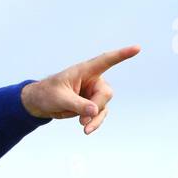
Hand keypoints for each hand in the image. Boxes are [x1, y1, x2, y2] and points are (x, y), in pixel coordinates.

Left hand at [20, 44, 139, 134]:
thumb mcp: (60, 98)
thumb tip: (95, 111)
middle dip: (96, 107)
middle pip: (105, 93)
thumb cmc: (47, 94)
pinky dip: (94, 123)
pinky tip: (87, 130)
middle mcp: (92, 80)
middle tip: (82, 119)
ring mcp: (93, 93)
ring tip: (85, 129)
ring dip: (96, 119)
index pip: (106, 60)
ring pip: (103, 106)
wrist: (40, 104)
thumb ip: (77, 104)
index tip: (137, 48)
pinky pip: (99, 114)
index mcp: (84, 70)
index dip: (122, 54)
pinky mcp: (91, 105)